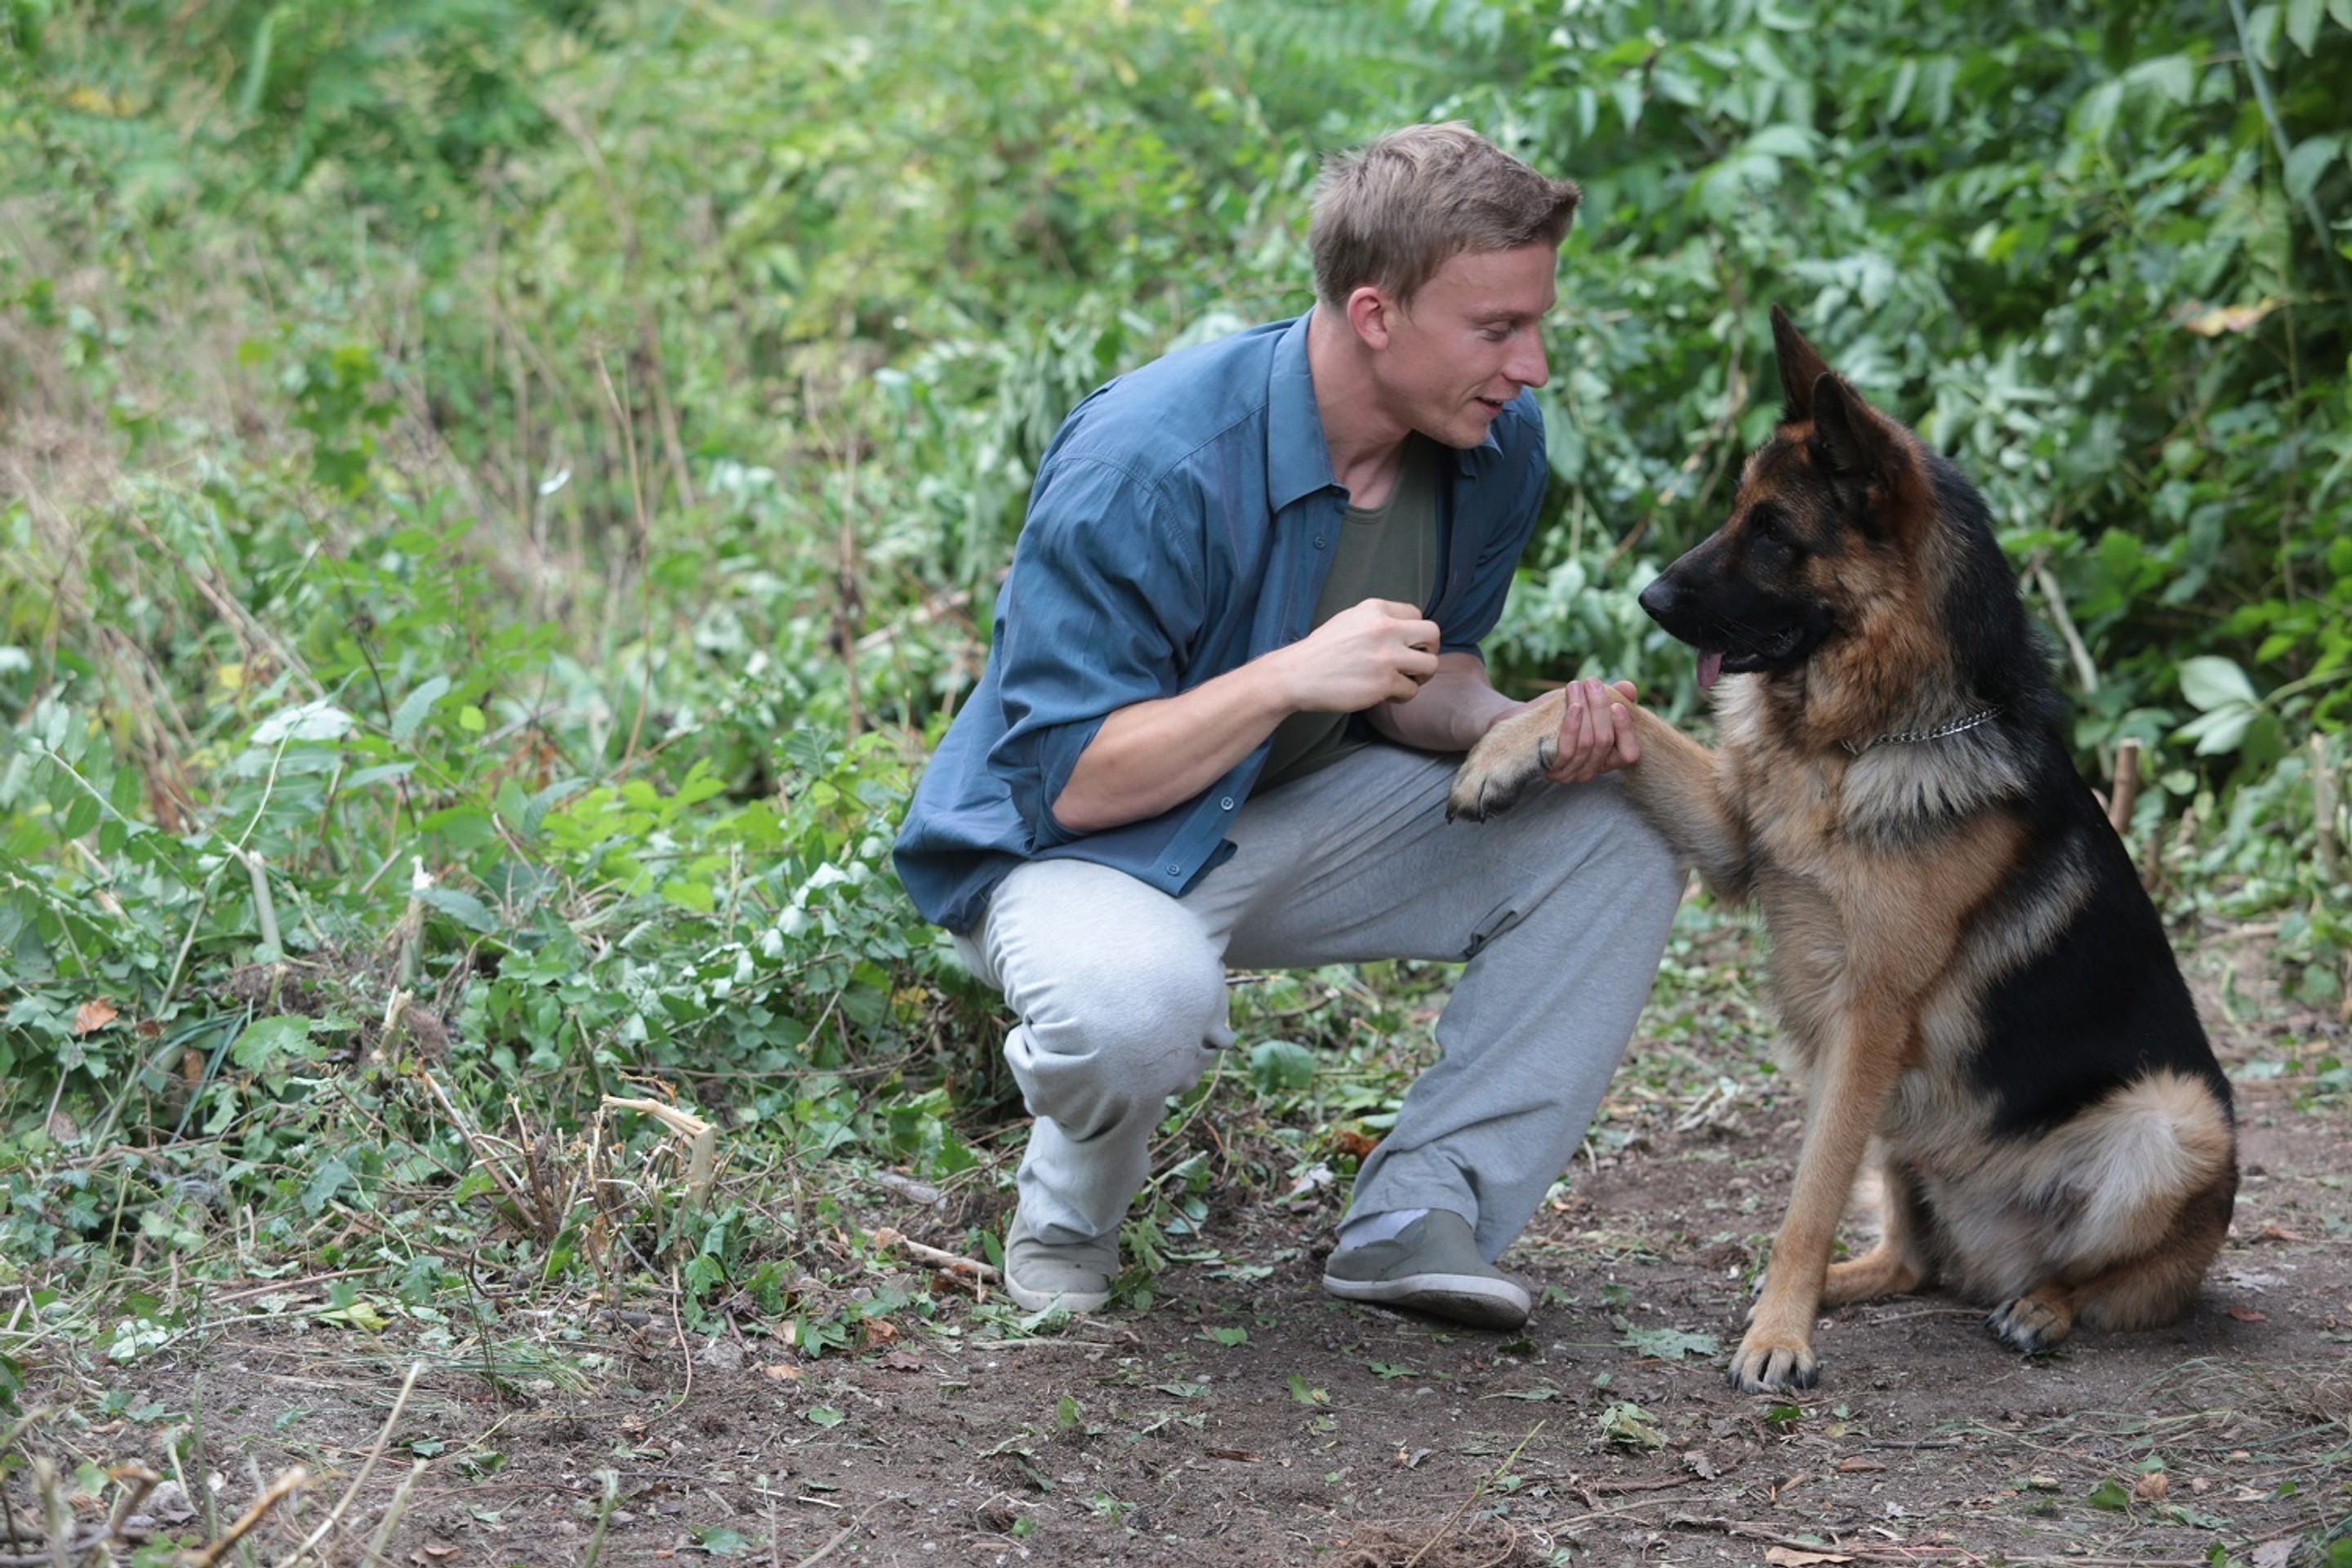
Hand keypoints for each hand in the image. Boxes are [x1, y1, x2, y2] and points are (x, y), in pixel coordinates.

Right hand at [1276, 598, 1440, 713]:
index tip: (1405, 645)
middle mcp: (1384, 628)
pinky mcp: (1383, 683)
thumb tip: (1406, 631)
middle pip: (1433, 634)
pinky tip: (1385, 694)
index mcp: (1375, 609)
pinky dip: (1401, 695)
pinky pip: (1411, 690)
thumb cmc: (1321, 651)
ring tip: (1403, 681)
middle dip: (1429, 650)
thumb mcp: (1349, 620)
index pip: (1417, 614)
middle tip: (1416, 663)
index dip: (1415, 633)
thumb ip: (1377, 621)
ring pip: (1430, 665)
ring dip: (1420, 676)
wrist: (1296, 675)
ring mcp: (1386, 656)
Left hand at [1540, 678, 1640, 782]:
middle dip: (1600, 708)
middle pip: (1605, 741)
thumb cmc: (1557, 713)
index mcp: (1605, 760)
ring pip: (1587, 743)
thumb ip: (1610, 697)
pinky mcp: (1550, 769)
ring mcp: (1569, 773)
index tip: (1617, 705)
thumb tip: (1629, 688)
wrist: (1518, 722)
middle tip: (1593, 682)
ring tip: (1577, 685)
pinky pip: (1567, 749)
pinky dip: (1572, 725)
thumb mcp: (1586, 702)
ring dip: (1586, 709)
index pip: (1628, 755)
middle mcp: (1589, 771)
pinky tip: (1573, 706)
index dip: (1626, 731)